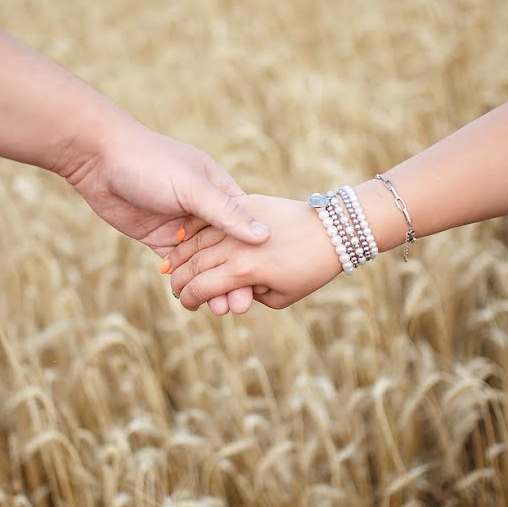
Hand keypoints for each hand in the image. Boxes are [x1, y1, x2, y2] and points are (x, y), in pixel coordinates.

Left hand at [57, 113, 270, 314]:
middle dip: (235, 277)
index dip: (255, 255)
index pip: (246, 227)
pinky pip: (177, 264)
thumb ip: (225, 213)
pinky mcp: (158, 237)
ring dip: (213, 285)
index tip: (264, 282)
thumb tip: (263, 236)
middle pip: (226, 250)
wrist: (99, 159)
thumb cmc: (151, 162)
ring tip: (221, 310)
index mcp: (220, 190)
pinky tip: (196, 301)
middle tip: (242, 307)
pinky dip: (187, 282)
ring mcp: (181, 225)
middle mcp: (204, 209)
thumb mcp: (192, 187)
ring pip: (203, 261)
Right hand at [165, 195, 342, 309]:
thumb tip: (233, 291)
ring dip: (181, 254)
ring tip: (173, 265)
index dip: (189, 298)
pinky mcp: (248, 202)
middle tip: (174, 287)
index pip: (202, 287)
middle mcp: (236, 246)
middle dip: (179, 278)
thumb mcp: (281, 297)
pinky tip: (184, 235)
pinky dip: (194, 227)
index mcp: (243, 272)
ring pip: (197, 239)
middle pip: (194, 263)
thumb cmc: (311, 270)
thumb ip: (251, 296)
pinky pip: (213, 215)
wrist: (334, 230)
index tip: (186, 304)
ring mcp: (239, 221)